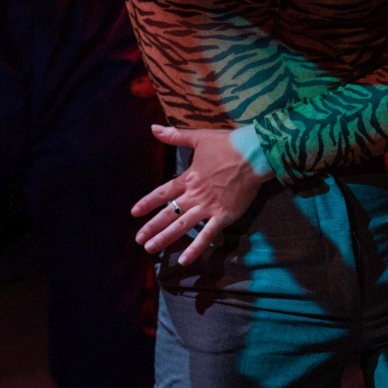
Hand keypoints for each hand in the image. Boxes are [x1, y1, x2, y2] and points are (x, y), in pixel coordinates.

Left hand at [131, 124, 272, 265]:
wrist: (253, 154)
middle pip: (168, 213)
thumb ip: (174, 136)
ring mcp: (208, 207)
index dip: (147, 202)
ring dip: (165, 238)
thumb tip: (153, 128)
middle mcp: (195, 195)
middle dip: (152, 227)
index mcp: (188, 178)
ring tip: (151, 249)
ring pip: (182, 226)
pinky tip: (185, 259)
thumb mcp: (198, 137)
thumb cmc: (227, 145)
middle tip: (139, 240)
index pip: (162, 192)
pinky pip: (207, 235)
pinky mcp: (224, 215)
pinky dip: (195, 248)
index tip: (134, 212)